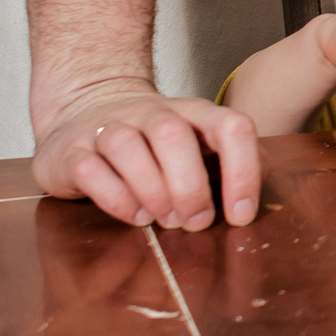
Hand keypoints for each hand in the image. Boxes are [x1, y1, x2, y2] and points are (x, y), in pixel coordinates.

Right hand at [31, 79, 262, 230]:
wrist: (83, 113)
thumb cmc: (154, 143)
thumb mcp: (198, 144)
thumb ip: (233, 159)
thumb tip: (264, 176)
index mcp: (193, 113)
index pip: (230, 126)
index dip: (243, 171)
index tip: (242, 215)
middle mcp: (151, 114)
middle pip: (173, 134)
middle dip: (189, 185)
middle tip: (196, 222)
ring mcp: (108, 128)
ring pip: (127, 146)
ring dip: (151, 190)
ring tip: (163, 220)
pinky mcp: (72, 151)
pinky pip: (90, 168)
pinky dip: (115, 197)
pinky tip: (134, 216)